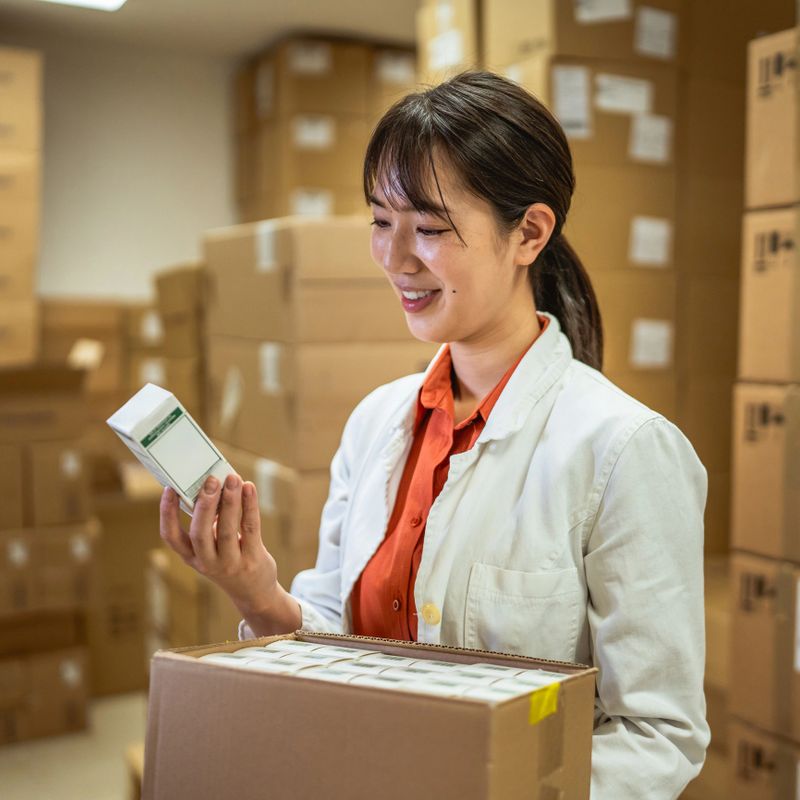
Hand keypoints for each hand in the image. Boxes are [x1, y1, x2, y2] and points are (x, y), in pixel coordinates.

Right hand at [159, 473, 278, 617]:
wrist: (254, 593)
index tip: (168, 489)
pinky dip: (249, 505)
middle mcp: (207, 562)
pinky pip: (250, 528)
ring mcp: (231, 563)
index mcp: (191, 557)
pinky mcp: (253, 559)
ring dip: (230, 501)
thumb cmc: (230, 560)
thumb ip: (210, 522)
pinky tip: (249, 487)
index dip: (167, 513)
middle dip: (204, 505)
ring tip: (233, 478)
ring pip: (227, 530)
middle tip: (210, 480)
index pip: (171, 537)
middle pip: (199, 534)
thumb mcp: (212, 548)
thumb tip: (216, 485)